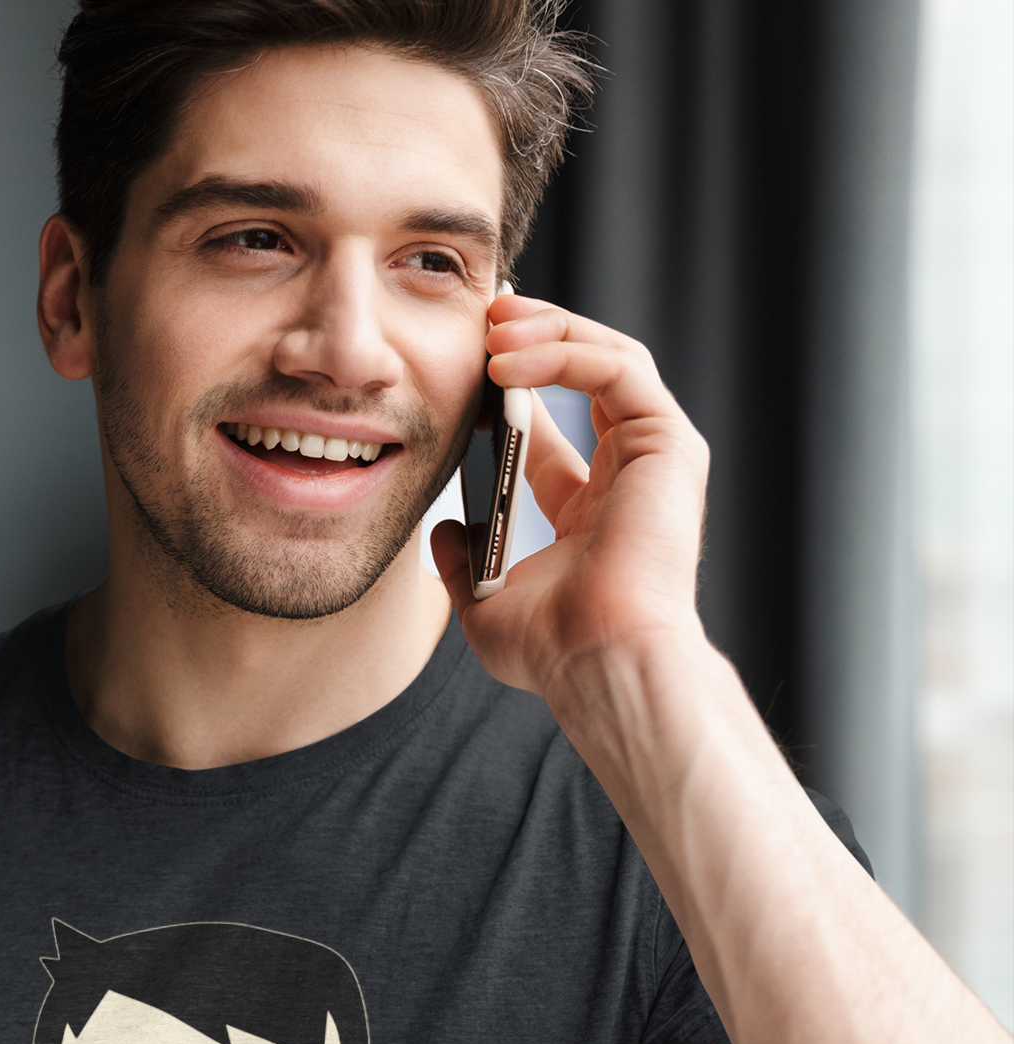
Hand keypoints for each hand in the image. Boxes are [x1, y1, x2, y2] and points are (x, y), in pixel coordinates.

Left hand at [430, 296, 710, 701]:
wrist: (597, 660)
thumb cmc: (553, 650)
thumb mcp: (486, 603)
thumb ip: (461, 565)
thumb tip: (442, 534)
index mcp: (587, 508)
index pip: (545, 427)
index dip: (504, 389)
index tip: (463, 361)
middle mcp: (625, 475)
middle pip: (582, 376)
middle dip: (531, 338)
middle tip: (481, 316)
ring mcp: (652, 458)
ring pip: (605, 358)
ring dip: (547, 332)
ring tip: (493, 324)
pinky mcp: (668, 444)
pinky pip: (618, 369)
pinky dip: (565, 353)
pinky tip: (511, 361)